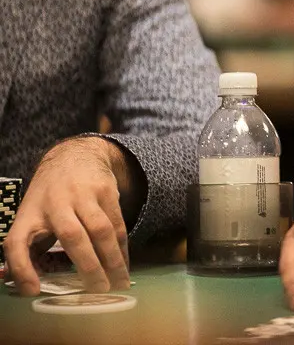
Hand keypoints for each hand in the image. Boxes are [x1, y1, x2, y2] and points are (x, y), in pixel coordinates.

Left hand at [2, 138, 130, 295]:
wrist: (74, 156)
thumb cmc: (48, 197)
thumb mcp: (31, 216)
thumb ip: (29, 249)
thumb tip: (23, 286)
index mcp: (29, 214)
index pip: (16, 242)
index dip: (21, 268)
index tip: (32, 291)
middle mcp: (54, 203)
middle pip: (71, 236)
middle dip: (88, 266)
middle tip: (99, 291)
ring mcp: (82, 195)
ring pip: (101, 230)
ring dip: (112, 260)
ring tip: (118, 284)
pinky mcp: (106, 191)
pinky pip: (117, 224)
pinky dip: (122, 248)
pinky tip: (124, 264)